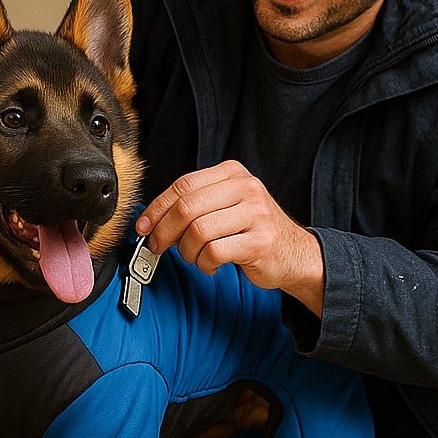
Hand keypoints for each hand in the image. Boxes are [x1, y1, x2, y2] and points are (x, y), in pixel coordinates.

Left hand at [137, 161, 325, 313]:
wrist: (295, 253)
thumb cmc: (253, 230)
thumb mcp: (227, 205)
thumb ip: (195, 206)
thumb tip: (151, 222)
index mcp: (232, 173)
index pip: (183, 186)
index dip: (157, 209)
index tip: (143, 226)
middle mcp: (246, 187)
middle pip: (187, 208)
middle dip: (165, 232)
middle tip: (158, 246)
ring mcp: (255, 213)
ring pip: (198, 231)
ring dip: (187, 251)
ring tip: (195, 257)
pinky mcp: (259, 241)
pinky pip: (214, 252)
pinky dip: (205, 264)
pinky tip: (211, 264)